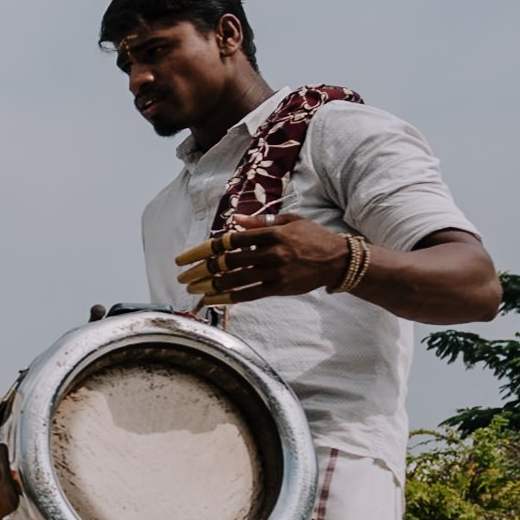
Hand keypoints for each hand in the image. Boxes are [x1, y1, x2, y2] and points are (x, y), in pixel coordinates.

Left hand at [173, 211, 350, 304]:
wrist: (338, 259)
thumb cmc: (312, 237)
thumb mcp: (290, 220)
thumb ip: (261, 222)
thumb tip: (235, 220)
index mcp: (270, 234)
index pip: (229, 241)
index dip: (203, 250)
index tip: (185, 256)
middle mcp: (270, 253)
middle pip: (226, 262)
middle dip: (200, 270)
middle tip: (181, 276)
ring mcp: (274, 272)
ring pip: (234, 280)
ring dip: (209, 286)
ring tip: (192, 289)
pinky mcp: (279, 288)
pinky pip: (248, 295)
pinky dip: (228, 298)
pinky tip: (212, 300)